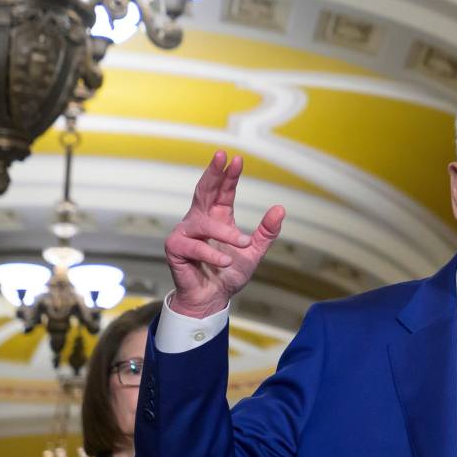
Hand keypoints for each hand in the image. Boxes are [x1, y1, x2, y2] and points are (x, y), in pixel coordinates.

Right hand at [163, 151, 284, 316]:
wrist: (212, 299)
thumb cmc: (228, 273)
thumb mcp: (253, 252)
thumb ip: (266, 232)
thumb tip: (280, 208)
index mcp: (218, 217)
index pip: (223, 191)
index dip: (229, 175)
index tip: (237, 159)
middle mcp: (199, 220)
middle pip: (204, 190)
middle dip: (213, 173)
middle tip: (221, 157)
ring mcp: (185, 233)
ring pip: (204, 223)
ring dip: (224, 233)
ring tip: (242, 243)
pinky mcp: (176, 249)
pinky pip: (195, 246)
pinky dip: (211, 253)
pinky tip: (225, 260)